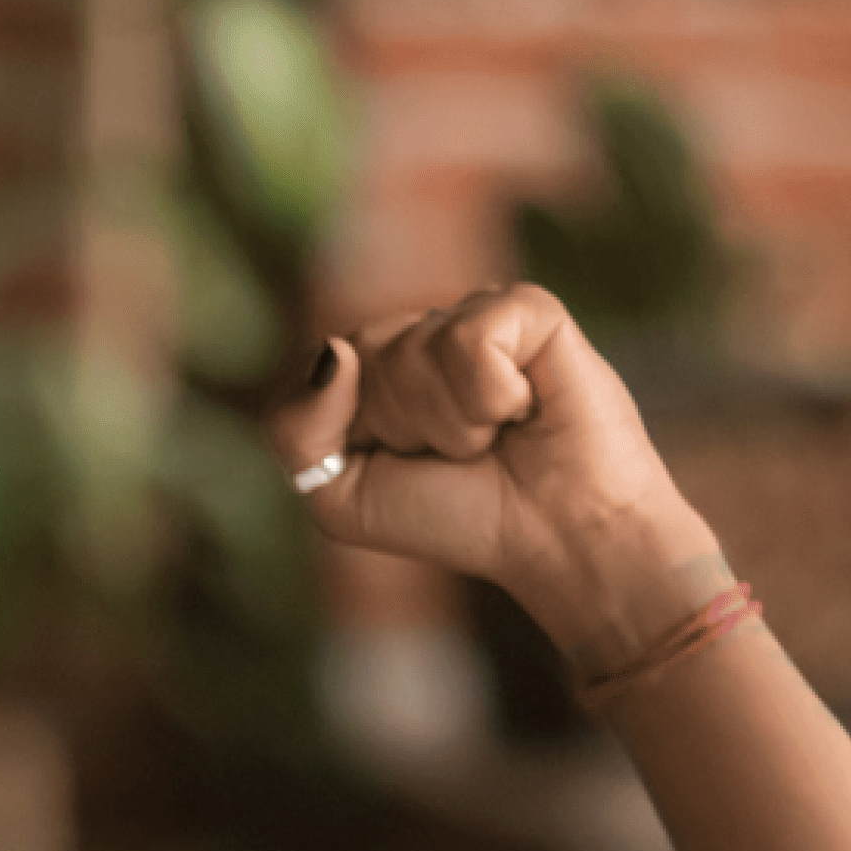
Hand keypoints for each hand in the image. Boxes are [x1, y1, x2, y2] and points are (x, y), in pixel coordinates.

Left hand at [259, 283, 723, 660]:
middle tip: (461, 453)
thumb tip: (335, 350)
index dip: (357, 431)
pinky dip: (492, 396)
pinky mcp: (530, 310)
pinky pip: (472, 338)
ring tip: (495, 436)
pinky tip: (525, 409)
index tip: (408, 462)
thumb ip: (295, 428)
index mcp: (375, 366)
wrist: (555, 540)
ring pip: (414, 350)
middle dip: (404, 426)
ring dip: (452, 420)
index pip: (320, 369)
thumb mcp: (340, 497)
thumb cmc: (457, 518)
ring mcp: (478, 314)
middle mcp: (424, 330)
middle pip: (362, 355)